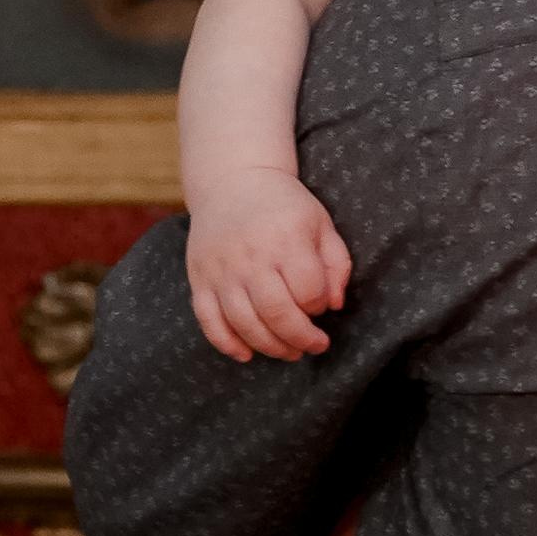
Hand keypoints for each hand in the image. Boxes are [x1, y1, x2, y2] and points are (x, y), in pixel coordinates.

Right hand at [187, 170, 352, 362]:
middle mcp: (251, 257)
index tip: (320, 304)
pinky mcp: (200, 279)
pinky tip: (247, 353)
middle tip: (313, 345)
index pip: (308, 291)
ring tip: (289, 351)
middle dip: (300, 338)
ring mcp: (222, 270)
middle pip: (278, 314)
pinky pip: (209, 321)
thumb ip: (336, 264)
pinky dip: (227, 344)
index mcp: (286, 240)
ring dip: (271, 347)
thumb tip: (335, 305)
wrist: (232, 182)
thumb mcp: (320, 223)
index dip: (319, 306)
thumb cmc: (284, 206)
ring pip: (245, 324)